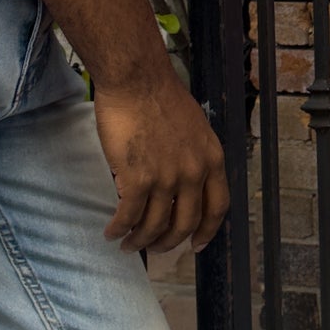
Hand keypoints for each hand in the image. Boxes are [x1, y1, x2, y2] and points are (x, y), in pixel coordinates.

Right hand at [96, 66, 228, 254]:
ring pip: (155, 226)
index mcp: (212, 159)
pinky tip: (112, 232)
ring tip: (128, 245)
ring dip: (140, 241)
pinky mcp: (138, 179)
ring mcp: (167, 178)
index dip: (207, 231)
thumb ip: (194, 155)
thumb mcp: (195, 127)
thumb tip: (182, 178)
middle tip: (155, 248)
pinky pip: (129, 216)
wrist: (137, 80)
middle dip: (168, 242)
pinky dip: (120, 229)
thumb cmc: (160, 96)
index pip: (217, 207)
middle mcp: (193, 173)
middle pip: (185, 224)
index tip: (197, 245)